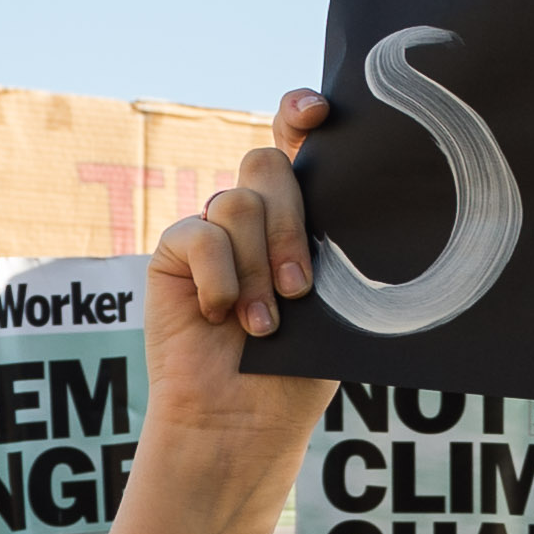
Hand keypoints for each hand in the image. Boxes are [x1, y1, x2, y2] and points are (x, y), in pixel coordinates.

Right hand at [145, 95, 337, 446]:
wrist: (244, 419)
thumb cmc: (298, 368)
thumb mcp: (333, 301)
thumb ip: (330, 245)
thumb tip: (360, 199)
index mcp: (299, 216)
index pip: (296, 142)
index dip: (299, 114)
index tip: (318, 114)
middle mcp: (253, 216)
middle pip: (267, 164)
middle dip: (289, 223)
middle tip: (300, 288)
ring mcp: (211, 231)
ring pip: (237, 202)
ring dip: (257, 267)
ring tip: (266, 322)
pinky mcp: (173, 253)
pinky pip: (199, 236)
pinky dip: (220, 279)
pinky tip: (224, 317)